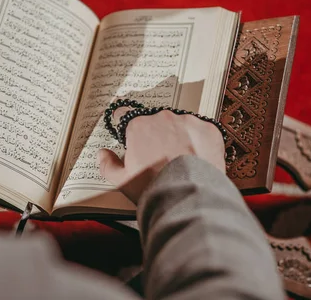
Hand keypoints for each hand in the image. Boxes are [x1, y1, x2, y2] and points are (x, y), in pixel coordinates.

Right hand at [98, 110, 225, 203]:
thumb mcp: (122, 181)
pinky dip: (199, 142)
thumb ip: (108, 164)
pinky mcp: (208, 129)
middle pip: (155, 121)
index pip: (125, 114)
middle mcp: (162, 118)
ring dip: (179, 137)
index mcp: (138, 126)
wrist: (190, 196)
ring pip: (180, 125)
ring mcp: (187, 121)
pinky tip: (197, 159)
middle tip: (159, 157)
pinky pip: (201, 131)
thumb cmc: (154, 188)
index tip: (130, 134)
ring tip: (180, 161)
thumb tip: (102, 154)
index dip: (127, 126)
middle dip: (156, 136)